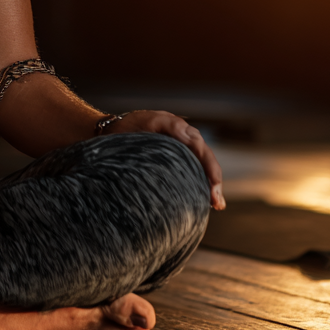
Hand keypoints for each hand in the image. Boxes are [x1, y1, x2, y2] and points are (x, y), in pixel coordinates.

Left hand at [104, 110, 224, 209]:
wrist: (111, 130)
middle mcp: (182, 137)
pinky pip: (191, 170)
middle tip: (217, 202)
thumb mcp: (144, 124)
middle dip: (214, 179)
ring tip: (217, 204)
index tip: (213, 183)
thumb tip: (188, 138)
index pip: (198, 145)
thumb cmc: (125, 128)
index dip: (208, 165)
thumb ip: (166, 128)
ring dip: (211, 184)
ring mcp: (179, 148)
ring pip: (201, 165)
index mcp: (177, 127)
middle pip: (205, 158)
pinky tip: (206, 202)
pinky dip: (200, 184)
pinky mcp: (174, 159)